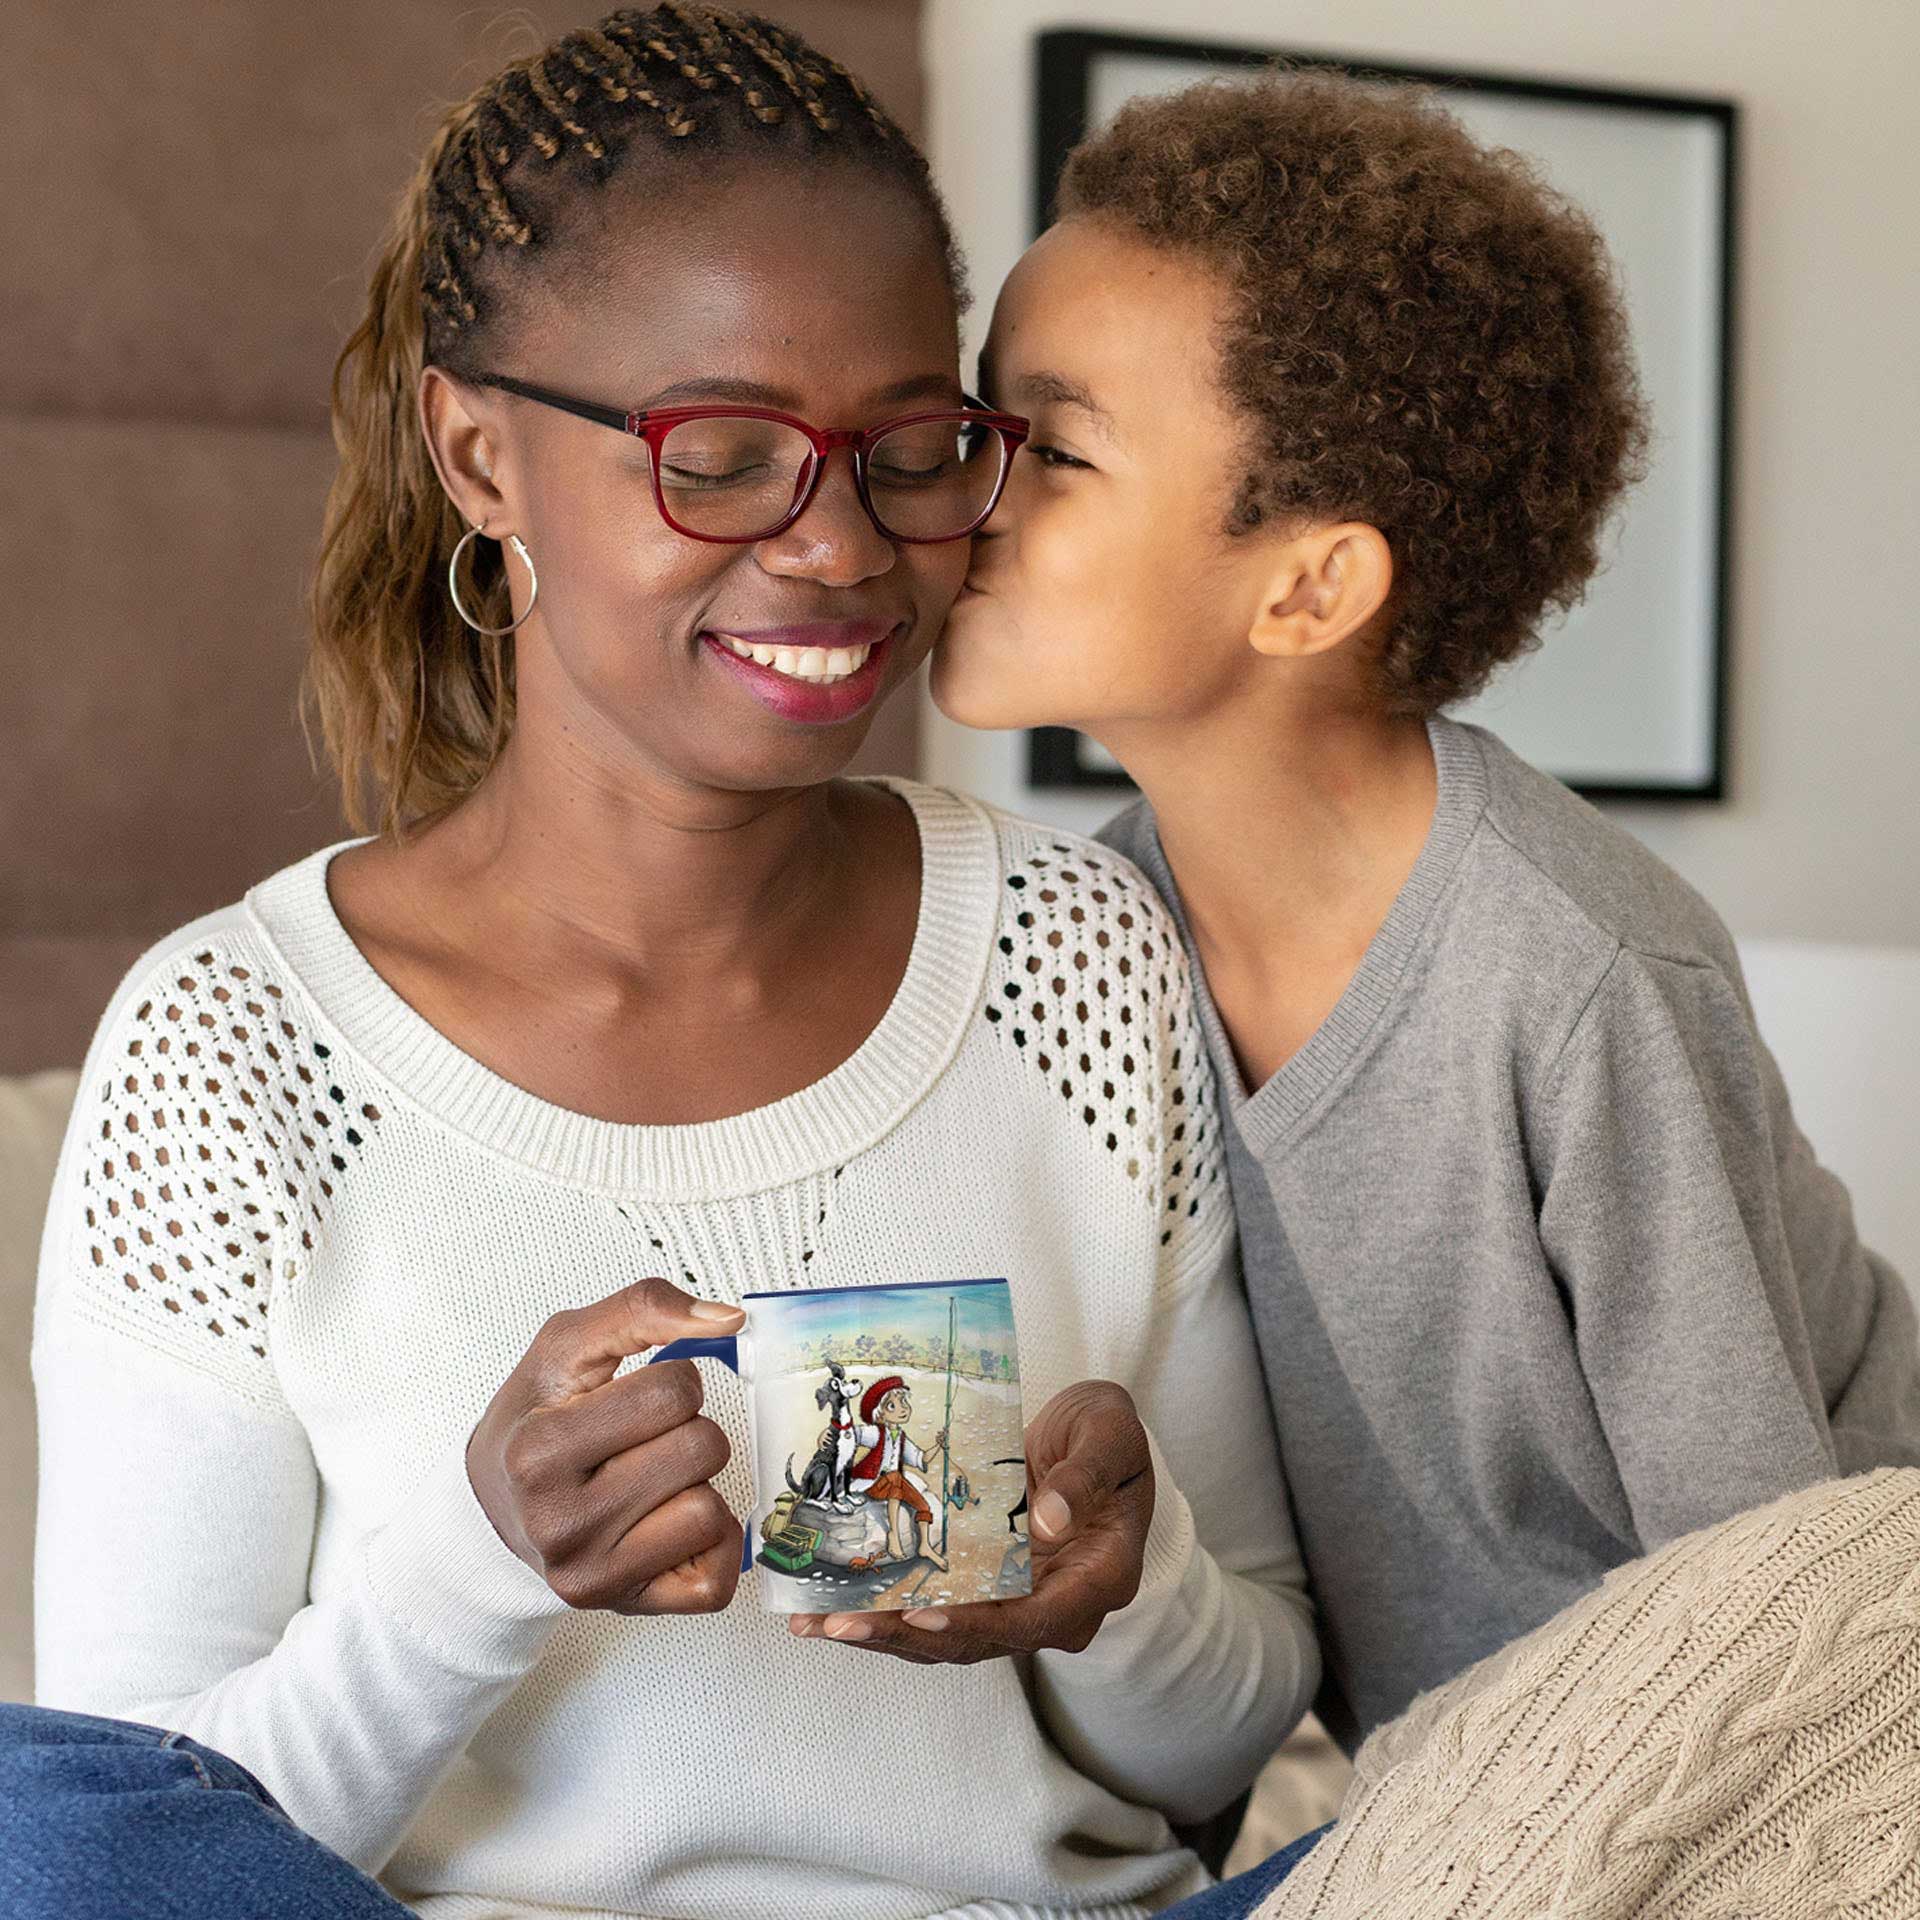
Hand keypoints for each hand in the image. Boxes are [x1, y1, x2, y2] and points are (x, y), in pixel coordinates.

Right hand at [466, 1276, 746, 1616]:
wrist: (492, 1504)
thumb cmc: (534, 1420)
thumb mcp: (565, 1346)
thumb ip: (643, 1309)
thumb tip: (728, 1320)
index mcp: (539, 1450)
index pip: (673, 1391)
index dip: (671, 1380)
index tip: (634, 1396)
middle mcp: (560, 1522)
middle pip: (702, 1449)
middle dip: (687, 1430)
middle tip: (642, 1439)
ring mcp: (592, 1574)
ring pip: (711, 1511)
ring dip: (695, 1485)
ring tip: (650, 1480)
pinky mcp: (625, 1608)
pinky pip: (717, 1583)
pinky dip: (712, 1544)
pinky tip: (672, 1522)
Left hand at [789, 1379, 1151, 1662]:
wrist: (1100, 1439)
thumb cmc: (1111, 1435)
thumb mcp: (1110, 1436)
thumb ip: (1084, 1477)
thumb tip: (1048, 1521)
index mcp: (1098, 1577)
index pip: (1037, 1619)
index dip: (978, 1622)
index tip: (923, 1615)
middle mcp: (1058, 1604)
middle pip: (979, 1638)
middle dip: (905, 1634)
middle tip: (841, 1622)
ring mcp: (1019, 1601)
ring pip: (948, 1635)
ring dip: (883, 1632)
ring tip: (818, 1624)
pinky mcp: (988, 1588)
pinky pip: (936, 1609)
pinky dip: (886, 1611)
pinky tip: (831, 1605)